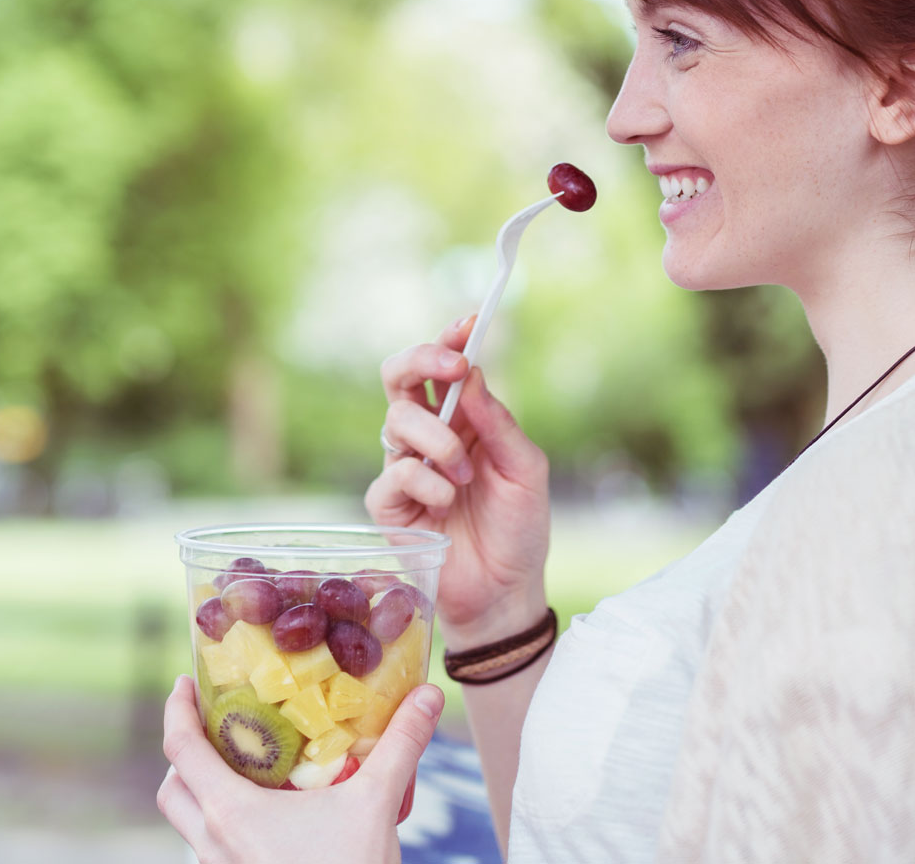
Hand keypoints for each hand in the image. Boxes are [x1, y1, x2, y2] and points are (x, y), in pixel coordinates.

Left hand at [156, 675, 442, 863]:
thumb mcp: (376, 804)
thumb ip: (401, 744)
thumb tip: (430, 693)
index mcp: (231, 813)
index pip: (180, 748)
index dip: (176, 709)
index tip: (185, 682)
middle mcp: (213, 843)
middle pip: (172, 789)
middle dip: (184, 754)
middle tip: (215, 727)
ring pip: (188, 824)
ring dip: (201, 792)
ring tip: (242, 769)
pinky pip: (211, 850)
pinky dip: (222, 824)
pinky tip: (266, 817)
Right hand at [366, 315, 551, 642]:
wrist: (505, 591)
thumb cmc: (518, 528)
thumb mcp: (526, 470)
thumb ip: (499, 422)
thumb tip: (470, 376)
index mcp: (462, 420)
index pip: (443, 369)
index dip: (448, 340)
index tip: (468, 324)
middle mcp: (428, 436)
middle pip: (400, 377)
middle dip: (422, 360)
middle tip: (453, 369)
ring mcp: (404, 468)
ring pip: (396, 421)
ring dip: (437, 439)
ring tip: (464, 473)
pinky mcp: (388, 505)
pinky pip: (393, 473)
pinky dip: (425, 480)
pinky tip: (447, 502)